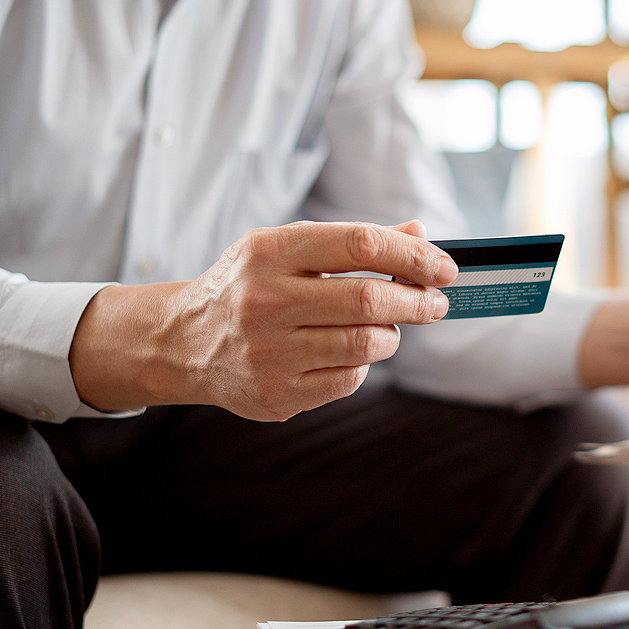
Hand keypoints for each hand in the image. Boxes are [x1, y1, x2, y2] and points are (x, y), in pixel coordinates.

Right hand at [70, 220, 457, 420]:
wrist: (183, 342)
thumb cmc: (248, 287)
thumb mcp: (287, 250)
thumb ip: (352, 243)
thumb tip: (420, 235)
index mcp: (269, 251)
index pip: (360, 244)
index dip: (413, 255)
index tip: (444, 269)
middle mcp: (265, 300)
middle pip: (369, 298)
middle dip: (417, 301)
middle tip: (436, 305)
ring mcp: (269, 351)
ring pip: (366, 344)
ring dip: (392, 336)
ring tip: (387, 328)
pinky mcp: (277, 393)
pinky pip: (349, 379)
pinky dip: (362, 365)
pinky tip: (348, 355)